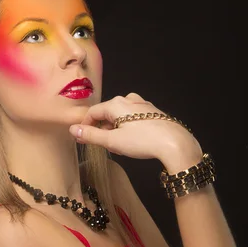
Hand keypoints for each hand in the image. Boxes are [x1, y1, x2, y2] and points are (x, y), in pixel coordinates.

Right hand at [69, 93, 199, 160]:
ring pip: (120, 116)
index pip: (93, 112)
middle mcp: (128, 99)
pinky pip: (133, 117)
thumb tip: (73, 129)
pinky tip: (133, 141)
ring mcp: (142, 104)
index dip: (85, 126)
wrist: (174, 143)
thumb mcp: (112, 141)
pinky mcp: (152, 112)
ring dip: (115, 130)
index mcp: (116, 104)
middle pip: (107, 113)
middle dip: (102, 129)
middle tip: (104, 146)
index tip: (83, 138)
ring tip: (120, 147)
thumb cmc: (142, 141)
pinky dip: (127, 128)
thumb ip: (91, 135)